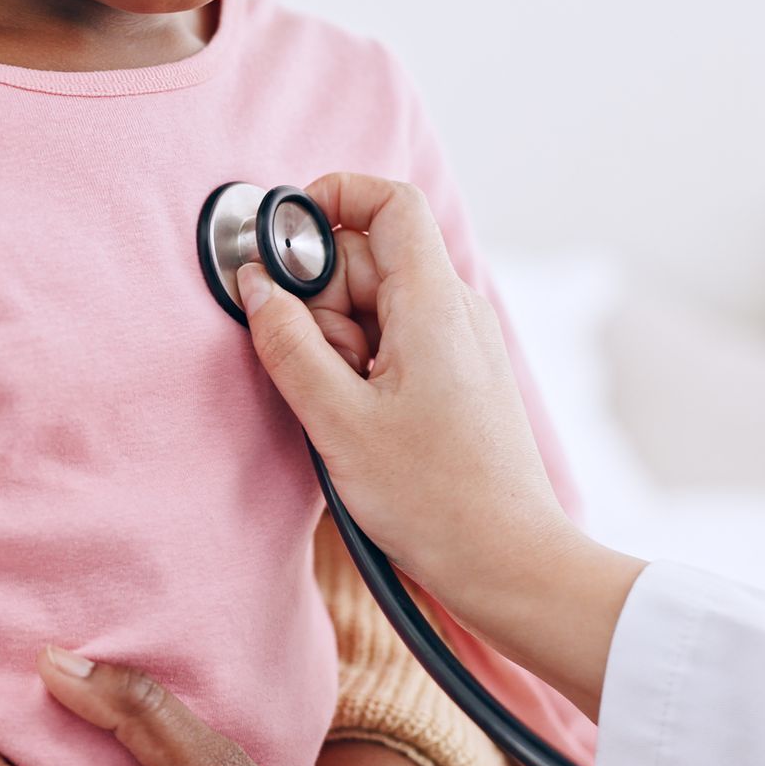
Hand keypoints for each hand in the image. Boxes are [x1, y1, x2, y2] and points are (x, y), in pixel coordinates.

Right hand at [237, 173, 641, 716]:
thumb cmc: (434, 500)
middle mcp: (455, 311)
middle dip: (321, 302)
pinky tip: (359, 426)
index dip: (331, 200)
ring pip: (374, 308)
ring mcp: (458, 346)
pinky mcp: (455, 380)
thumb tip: (255, 285)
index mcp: (434, 303)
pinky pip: (392, 346)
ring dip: (337, 347)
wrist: (509, 564)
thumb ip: (288, 343)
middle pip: (368, 260)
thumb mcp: (337, 420)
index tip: (281, 242)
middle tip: (315, 372)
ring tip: (344, 414)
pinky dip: (359, 372)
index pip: (388, 202)